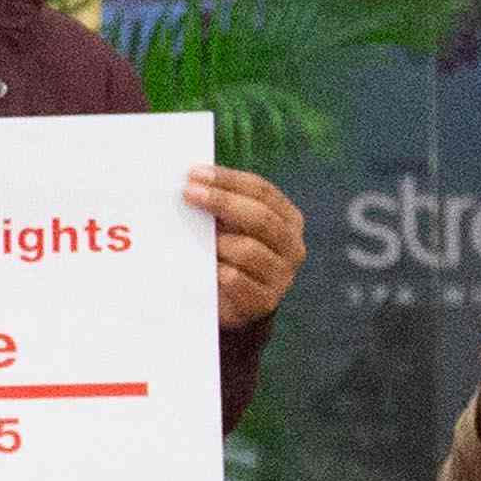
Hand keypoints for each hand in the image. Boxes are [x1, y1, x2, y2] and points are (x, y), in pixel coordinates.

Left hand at [190, 164, 308, 328]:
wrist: (233, 308)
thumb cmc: (228, 257)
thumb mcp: (230, 228)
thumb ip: (221, 209)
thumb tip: (192, 183)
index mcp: (288, 219)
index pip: (262, 191)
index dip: (228, 180)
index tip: (195, 173)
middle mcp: (292, 246)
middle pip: (260, 217)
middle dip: (222, 202)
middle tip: (188, 193)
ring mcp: (282, 276)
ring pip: (248, 250)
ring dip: (217, 241)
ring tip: (191, 236)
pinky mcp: (264, 302)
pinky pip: (235, 280)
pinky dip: (215, 270)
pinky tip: (200, 265)